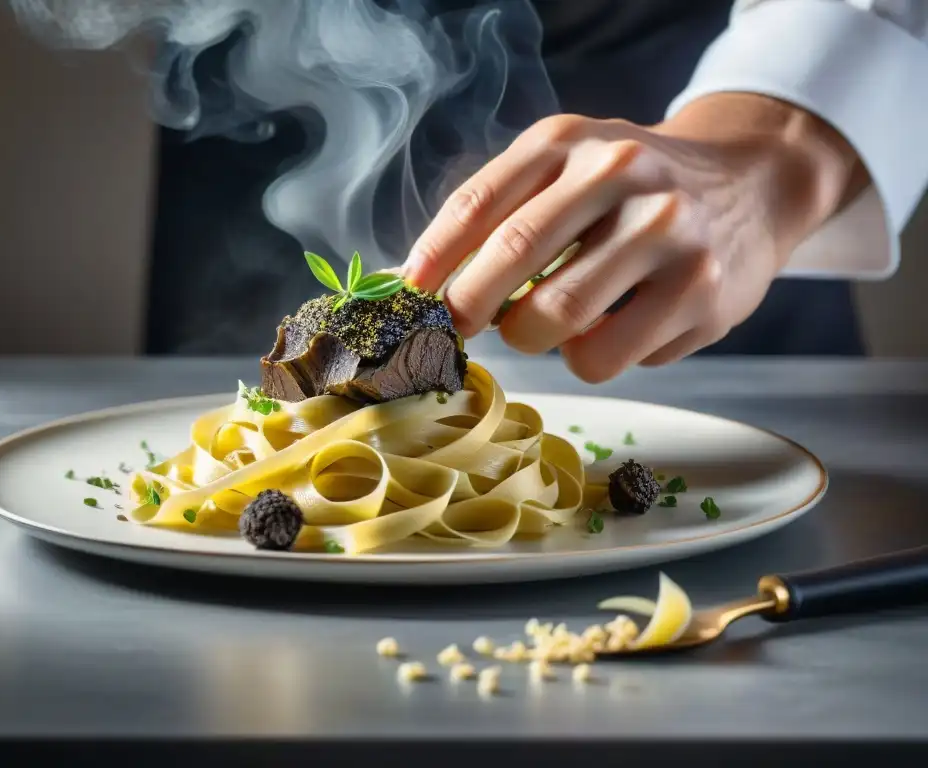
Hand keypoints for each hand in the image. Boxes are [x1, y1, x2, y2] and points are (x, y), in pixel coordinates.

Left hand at [404, 93, 865, 381]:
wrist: (752, 184)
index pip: (479, 203)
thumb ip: (502, 214)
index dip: (432, 260)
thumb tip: (421, 282)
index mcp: (571, 140)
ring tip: (547, 323)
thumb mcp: (570, 170)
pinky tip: (617, 328)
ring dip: (531, 337)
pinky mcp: (701, 292)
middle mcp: (621, 173)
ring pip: (557, 318)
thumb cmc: (634, 191)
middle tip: (459, 331)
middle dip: (469, 308)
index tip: (407, 300)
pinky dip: (592, 357)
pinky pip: (607, 355)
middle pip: (513, 256)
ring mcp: (666, 232)